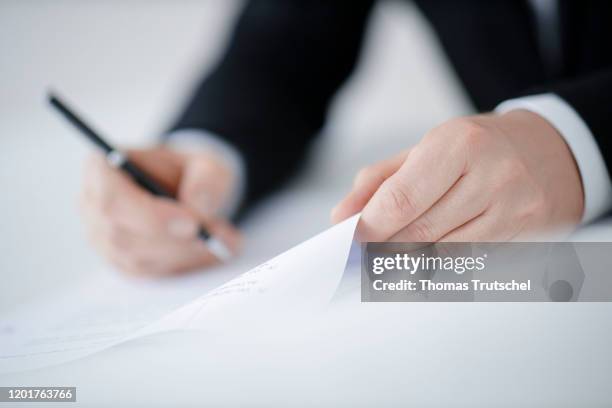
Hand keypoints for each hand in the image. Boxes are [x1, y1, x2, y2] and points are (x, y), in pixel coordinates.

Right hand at [80, 146, 241, 275]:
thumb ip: (207, 179)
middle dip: (176, 241)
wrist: (190, 188)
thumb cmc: (192, 172)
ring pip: (139, 259)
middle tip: (222, 238)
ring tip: (227, 243)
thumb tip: (198, 206)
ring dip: (186, 255)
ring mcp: (103, 238)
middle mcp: (93, 205)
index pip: (112, 201)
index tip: (192, 224)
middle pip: (123, 236)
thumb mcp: (208, 164)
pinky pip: (150, 273)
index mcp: (103, 169)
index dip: (150, 217)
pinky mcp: (121, 261)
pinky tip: (212, 253)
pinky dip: (185, 266)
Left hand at [332, 110, 583, 240]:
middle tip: (365, 255)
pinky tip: (427, 260)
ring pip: (444, 255)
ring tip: (393, 259)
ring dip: (410, 262)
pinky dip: (440, 267)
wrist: (550, 151)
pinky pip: (470, 264)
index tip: (351, 240)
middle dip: (385, 248)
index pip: (402, 198)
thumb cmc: (477, 148)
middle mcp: (492, 176)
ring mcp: (515, 210)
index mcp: (459, 143)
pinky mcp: (528, 237)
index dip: (370, 227)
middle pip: (421, 232)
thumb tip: (342, 217)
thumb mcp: (424, 149)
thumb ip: (378, 181)